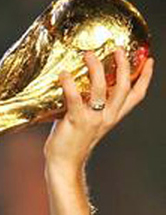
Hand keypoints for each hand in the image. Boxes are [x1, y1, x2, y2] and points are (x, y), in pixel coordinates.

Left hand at [44, 49, 153, 178]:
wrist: (64, 165)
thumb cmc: (72, 144)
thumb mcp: (88, 123)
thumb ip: (90, 107)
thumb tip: (81, 85)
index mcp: (112, 118)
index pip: (136, 97)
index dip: (145, 78)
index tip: (150, 61)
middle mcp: (107, 117)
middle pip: (123, 87)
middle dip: (124, 65)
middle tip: (118, 49)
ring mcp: (93, 119)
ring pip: (102, 87)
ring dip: (96, 68)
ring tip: (88, 54)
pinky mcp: (77, 120)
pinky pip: (75, 97)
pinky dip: (69, 83)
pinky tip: (63, 74)